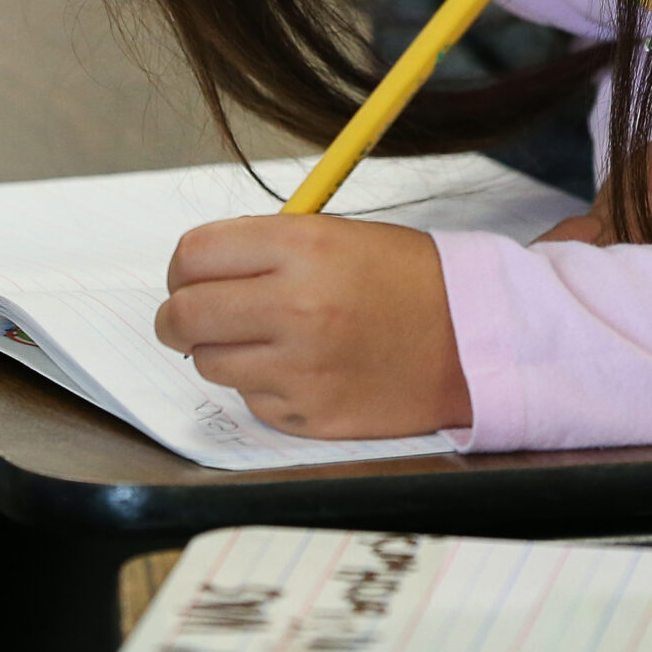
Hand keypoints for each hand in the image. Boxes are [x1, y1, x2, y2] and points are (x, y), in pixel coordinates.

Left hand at [154, 215, 469, 437]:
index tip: (189, 277)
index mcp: (304, 247)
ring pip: (209, 364)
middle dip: (177, 318)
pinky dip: (264, 387)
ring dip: (223, 353)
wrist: (474, 340)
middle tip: (188, 320)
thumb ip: (269, 249)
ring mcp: (301, 367)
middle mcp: (296, 306)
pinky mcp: (309, 415)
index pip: (194, 255)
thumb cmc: (411, 282)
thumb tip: (198, 273)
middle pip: (185, 315)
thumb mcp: (341, 236)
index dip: (183, 267)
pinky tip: (305, 371)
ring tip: (268, 341)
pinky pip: (251, 401)